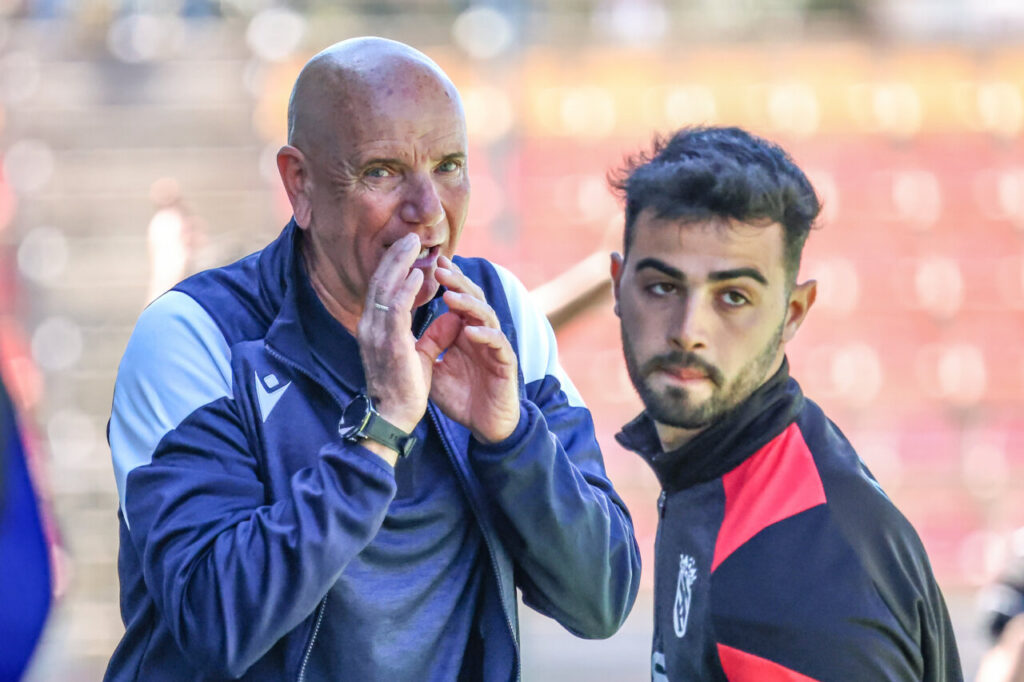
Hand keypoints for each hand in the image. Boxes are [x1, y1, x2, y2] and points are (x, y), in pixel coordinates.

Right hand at [356, 233, 430, 434]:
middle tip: (411, 237)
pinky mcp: (389, 343)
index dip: (395, 268)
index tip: (410, 250)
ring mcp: (376, 334)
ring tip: (414, 245)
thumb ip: (433, 335)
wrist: (393, 417)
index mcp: (374, 328)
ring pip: (384, 288)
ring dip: (400, 264)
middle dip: (395, 257)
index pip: (381, 290)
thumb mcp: (420, 355)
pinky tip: (419, 275)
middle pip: (379, 281)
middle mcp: (369, 327)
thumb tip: (451, 318)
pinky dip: (406, 288)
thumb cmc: (404, 389)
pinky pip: (396, 308)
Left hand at [416, 255, 520, 442]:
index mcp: (464, 330)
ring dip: (469, 305)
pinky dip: (485, 335)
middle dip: (457, 282)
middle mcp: (481, 333)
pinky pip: (498, 343)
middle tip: (439, 268)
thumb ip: (424, 344)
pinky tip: (470, 330)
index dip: (444, 281)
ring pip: (487, 315)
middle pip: (472, 298)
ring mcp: (495, 346)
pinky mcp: (506, 363)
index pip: (456, 297)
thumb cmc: (460, 396)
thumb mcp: (433, 368)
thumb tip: (401, 324)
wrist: (484, 425)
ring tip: (451, 297)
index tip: (426, 264)